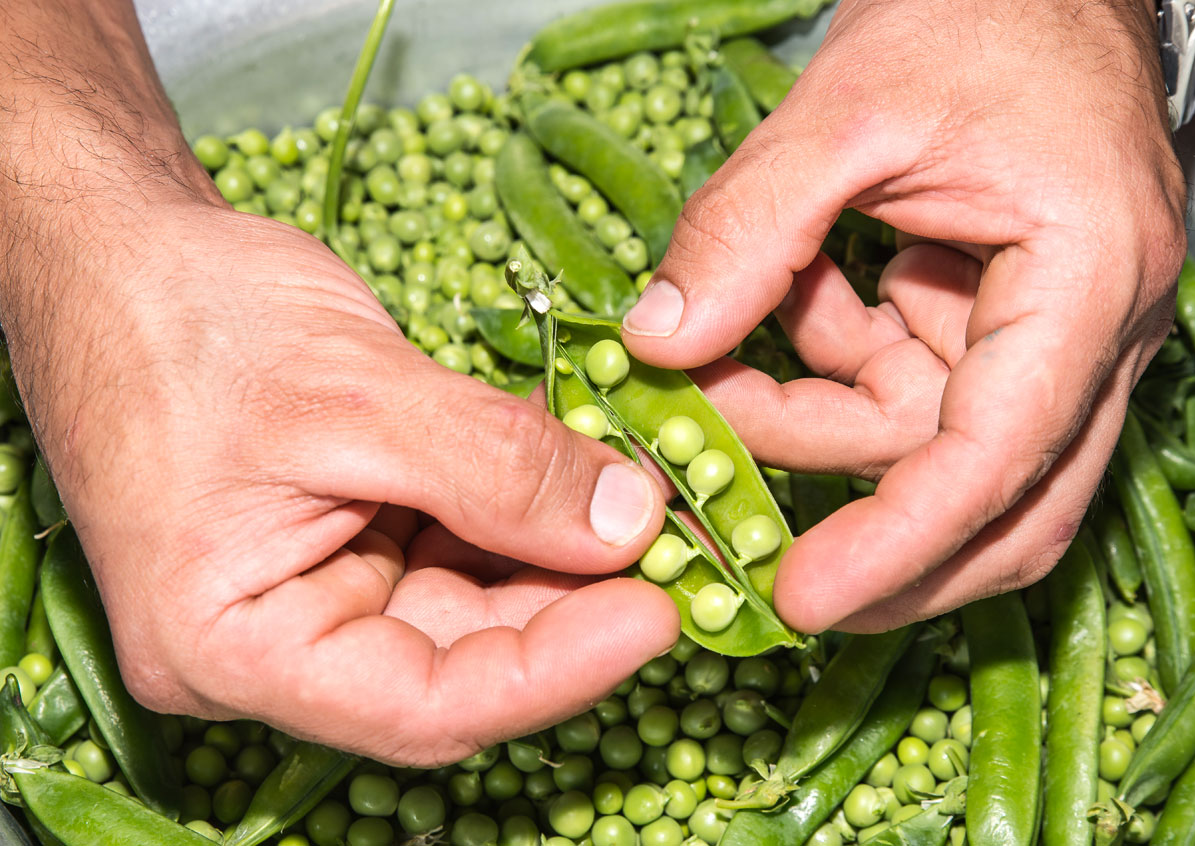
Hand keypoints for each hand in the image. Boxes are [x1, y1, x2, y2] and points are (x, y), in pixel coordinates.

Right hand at [9, 201, 674, 764]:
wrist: (121, 252)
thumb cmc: (182, 318)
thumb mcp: (352, 394)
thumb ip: (494, 467)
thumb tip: (626, 524)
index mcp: (232, 645)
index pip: (422, 705)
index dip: (552, 671)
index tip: (655, 614)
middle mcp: (281, 639)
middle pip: (460, 657)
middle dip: (575, 601)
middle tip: (679, 549)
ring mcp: (320, 585)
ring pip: (471, 599)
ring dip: (562, 552)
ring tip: (647, 499)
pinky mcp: (353, 533)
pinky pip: (458, 540)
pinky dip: (526, 507)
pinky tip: (585, 470)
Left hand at [621, 0, 1185, 631]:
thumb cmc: (977, 16)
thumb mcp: (847, 111)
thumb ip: (748, 229)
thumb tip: (657, 344)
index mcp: (1084, 284)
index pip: (998, 460)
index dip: (900, 543)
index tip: (804, 597)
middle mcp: (1084, 332)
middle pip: (996, 501)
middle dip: (877, 543)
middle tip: (757, 565)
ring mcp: (1037, 333)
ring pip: (928, 445)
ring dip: (815, 429)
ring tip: (711, 382)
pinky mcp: (985, 320)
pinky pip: (902, 384)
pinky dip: (827, 366)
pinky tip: (782, 306)